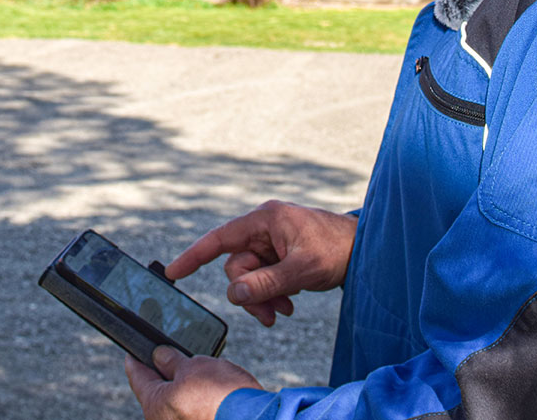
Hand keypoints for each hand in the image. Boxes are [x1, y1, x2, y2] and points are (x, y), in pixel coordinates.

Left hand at [126, 346, 261, 419]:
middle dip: (164, 372)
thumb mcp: (195, 366)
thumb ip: (172, 360)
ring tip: (198, 369)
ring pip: (175, 401)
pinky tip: (210, 387)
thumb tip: (160, 355)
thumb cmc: (224, 397)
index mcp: (155, 405)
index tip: (132, 351)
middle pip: (157, 391)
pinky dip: (196, 398)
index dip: (135, 359)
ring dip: (184, 385)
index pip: (138, 377)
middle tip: (170, 354)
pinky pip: (191, 410)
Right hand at [167, 200, 358, 325]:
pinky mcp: (279, 256)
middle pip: (236, 267)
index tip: (171, 272)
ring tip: (284, 310)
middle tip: (271, 314)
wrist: (365, 250)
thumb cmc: (338, 249)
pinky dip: (271, 294)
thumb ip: (266, 283)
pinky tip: (288, 304)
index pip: (219, 239)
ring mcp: (271, 243)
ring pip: (249, 277)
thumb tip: (234, 295)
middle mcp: (264, 229)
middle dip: (250, 293)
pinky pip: (262, 279)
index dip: (193, 256)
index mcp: (265, 221)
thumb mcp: (302, 271)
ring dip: (262, 297)